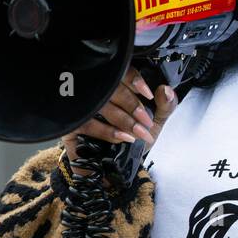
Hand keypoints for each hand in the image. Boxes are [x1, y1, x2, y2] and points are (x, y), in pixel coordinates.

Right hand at [61, 65, 176, 171]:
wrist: (119, 166)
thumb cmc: (136, 137)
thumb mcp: (156, 120)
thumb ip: (166, 105)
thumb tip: (166, 90)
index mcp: (116, 86)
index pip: (120, 72)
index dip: (133, 79)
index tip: (148, 94)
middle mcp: (96, 94)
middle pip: (110, 89)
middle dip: (132, 107)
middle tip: (146, 122)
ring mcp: (82, 109)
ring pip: (99, 106)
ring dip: (122, 120)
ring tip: (138, 133)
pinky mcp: (72, 126)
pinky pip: (87, 124)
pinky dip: (107, 132)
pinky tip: (122, 137)